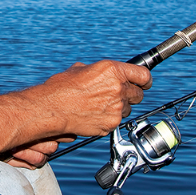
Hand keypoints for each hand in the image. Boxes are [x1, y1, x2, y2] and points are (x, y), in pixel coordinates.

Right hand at [0, 59, 150, 163]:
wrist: (51, 108)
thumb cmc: (61, 87)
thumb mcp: (81, 69)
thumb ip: (101, 72)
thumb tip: (107, 74)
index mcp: (112, 70)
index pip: (143, 75)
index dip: (144, 80)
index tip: (143, 83)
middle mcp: (118, 88)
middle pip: (138, 94)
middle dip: (130, 94)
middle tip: (117, 95)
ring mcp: (116, 108)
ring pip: (128, 109)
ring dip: (119, 108)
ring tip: (99, 105)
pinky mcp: (110, 124)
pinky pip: (116, 122)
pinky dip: (109, 119)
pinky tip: (94, 114)